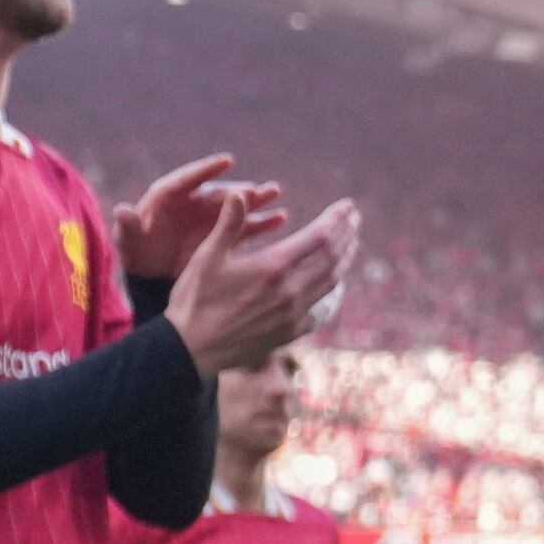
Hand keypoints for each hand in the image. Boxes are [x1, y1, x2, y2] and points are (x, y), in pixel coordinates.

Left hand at [115, 155, 275, 285]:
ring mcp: (210, 218)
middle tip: (256, 190)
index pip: (187, 179)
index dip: (206, 170)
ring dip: (255, 200)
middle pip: (216, 192)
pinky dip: (262, 223)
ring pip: (235, 205)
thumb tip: (120, 210)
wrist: (152, 278)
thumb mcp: (130, 244)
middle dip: (236, 191)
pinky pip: (245, 226)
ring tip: (274, 193)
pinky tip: (280, 218)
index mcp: (167, 197)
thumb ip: (128, 227)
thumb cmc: (138, 256)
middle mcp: (192, 202)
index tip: (227, 161)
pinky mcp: (222, 234)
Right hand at [165, 194, 356, 374]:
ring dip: (344, 259)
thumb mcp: (206, 257)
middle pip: (332, 257)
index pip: (320, 236)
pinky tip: (335, 285)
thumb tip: (238, 193)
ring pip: (331, 282)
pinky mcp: (289, 332)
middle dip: (347, 234)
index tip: (348, 205)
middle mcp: (290, 290)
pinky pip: (322, 309)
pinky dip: (333, 292)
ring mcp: (293, 314)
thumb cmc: (193, 300)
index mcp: (272, 266)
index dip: (337, 218)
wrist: (190, 350)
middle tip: (354, 219)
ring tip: (350, 243)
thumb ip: (228, 224)